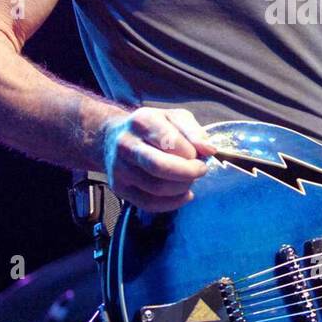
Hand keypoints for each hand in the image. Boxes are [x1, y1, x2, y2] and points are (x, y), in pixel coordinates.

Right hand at [102, 105, 216, 211]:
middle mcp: (126, 144)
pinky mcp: (118, 187)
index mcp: (142, 121)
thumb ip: (194, 131)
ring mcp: (119, 168)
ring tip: (189, 180)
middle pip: (160, 167)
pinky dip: (172, 203)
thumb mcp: (175, 118)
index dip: (192, 153)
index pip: (171, 142)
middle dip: (188, 173)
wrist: (113, 137)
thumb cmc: (152, 127)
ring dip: (182, 188)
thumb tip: (209, 151)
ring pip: (156, 188)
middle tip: (200, 171)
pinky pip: (148, 203)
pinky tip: (183, 195)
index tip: (200, 156)